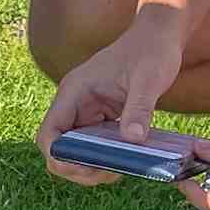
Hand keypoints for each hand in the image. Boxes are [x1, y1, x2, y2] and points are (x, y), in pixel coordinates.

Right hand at [38, 8, 185, 177]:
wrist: (160, 35)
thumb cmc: (152, 49)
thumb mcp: (149, 79)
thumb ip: (139, 110)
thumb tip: (133, 141)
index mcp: (74, 92)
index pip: (49, 134)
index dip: (59, 157)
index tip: (84, 167)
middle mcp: (73, 104)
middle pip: (58, 150)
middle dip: (77, 168)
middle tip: (108, 174)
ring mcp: (84, 112)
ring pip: (73, 152)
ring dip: (90, 168)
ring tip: (118, 170)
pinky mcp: (98, 118)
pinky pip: (91, 147)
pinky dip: (103, 159)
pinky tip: (123, 161)